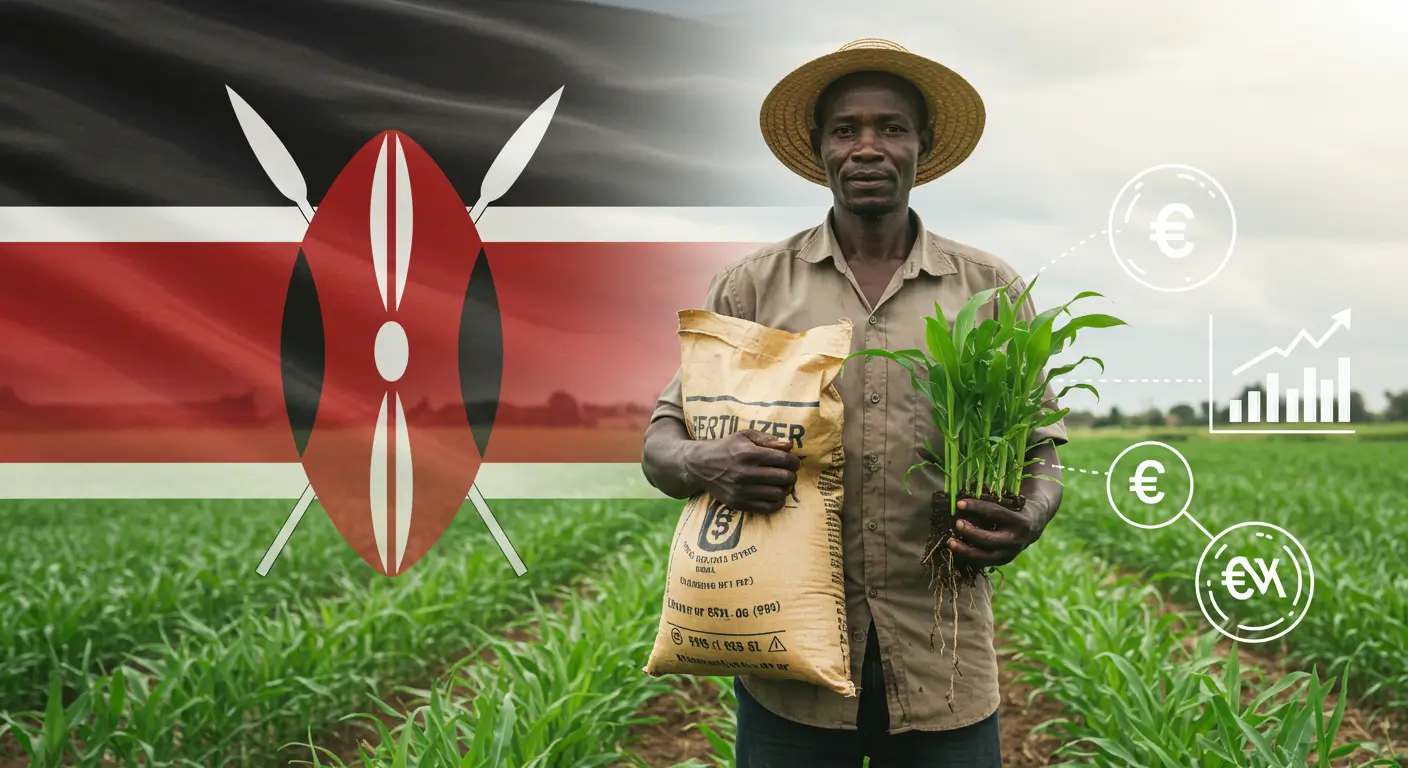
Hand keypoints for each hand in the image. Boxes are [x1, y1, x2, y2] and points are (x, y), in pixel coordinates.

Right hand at [683, 429, 800, 513]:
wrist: (700, 466)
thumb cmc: (726, 448)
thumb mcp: (744, 436)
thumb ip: (767, 439)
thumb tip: (790, 445)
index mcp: (749, 454)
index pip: (783, 459)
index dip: (794, 462)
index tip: (794, 463)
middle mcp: (745, 473)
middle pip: (784, 477)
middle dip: (791, 475)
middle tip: (789, 473)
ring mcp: (741, 490)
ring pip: (778, 494)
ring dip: (785, 489)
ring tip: (781, 484)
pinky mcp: (738, 503)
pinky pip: (767, 508)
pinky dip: (777, 503)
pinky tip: (774, 495)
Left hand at [946, 497, 1042, 567]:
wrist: (1032, 525)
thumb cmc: (1014, 506)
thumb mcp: (1008, 500)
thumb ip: (989, 498)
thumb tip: (962, 496)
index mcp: (1020, 522)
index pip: (994, 513)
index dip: (976, 508)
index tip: (959, 503)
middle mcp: (1016, 540)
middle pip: (988, 539)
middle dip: (970, 532)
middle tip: (956, 523)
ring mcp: (1009, 554)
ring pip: (984, 557)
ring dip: (965, 550)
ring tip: (950, 541)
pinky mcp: (1002, 561)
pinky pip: (982, 562)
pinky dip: (968, 556)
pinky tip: (956, 549)